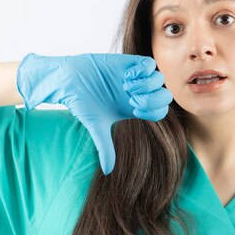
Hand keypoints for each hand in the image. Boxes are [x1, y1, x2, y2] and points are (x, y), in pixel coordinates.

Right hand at [16, 53, 172, 174]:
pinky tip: (127, 74)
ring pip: (159, 78)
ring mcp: (135, 77)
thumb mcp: (96, 126)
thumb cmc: (81, 103)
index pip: (159, 111)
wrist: (69, 80)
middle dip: (152, 98)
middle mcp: (138, 93)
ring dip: (146, 83)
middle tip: (132, 98)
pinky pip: (149, 63)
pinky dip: (142, 70)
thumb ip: (105, 147)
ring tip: (127, 85)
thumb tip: (108, 172)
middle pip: (164, 96)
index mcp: (134, 108)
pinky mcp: (128, 62)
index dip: (152, 111)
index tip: (134, 110)